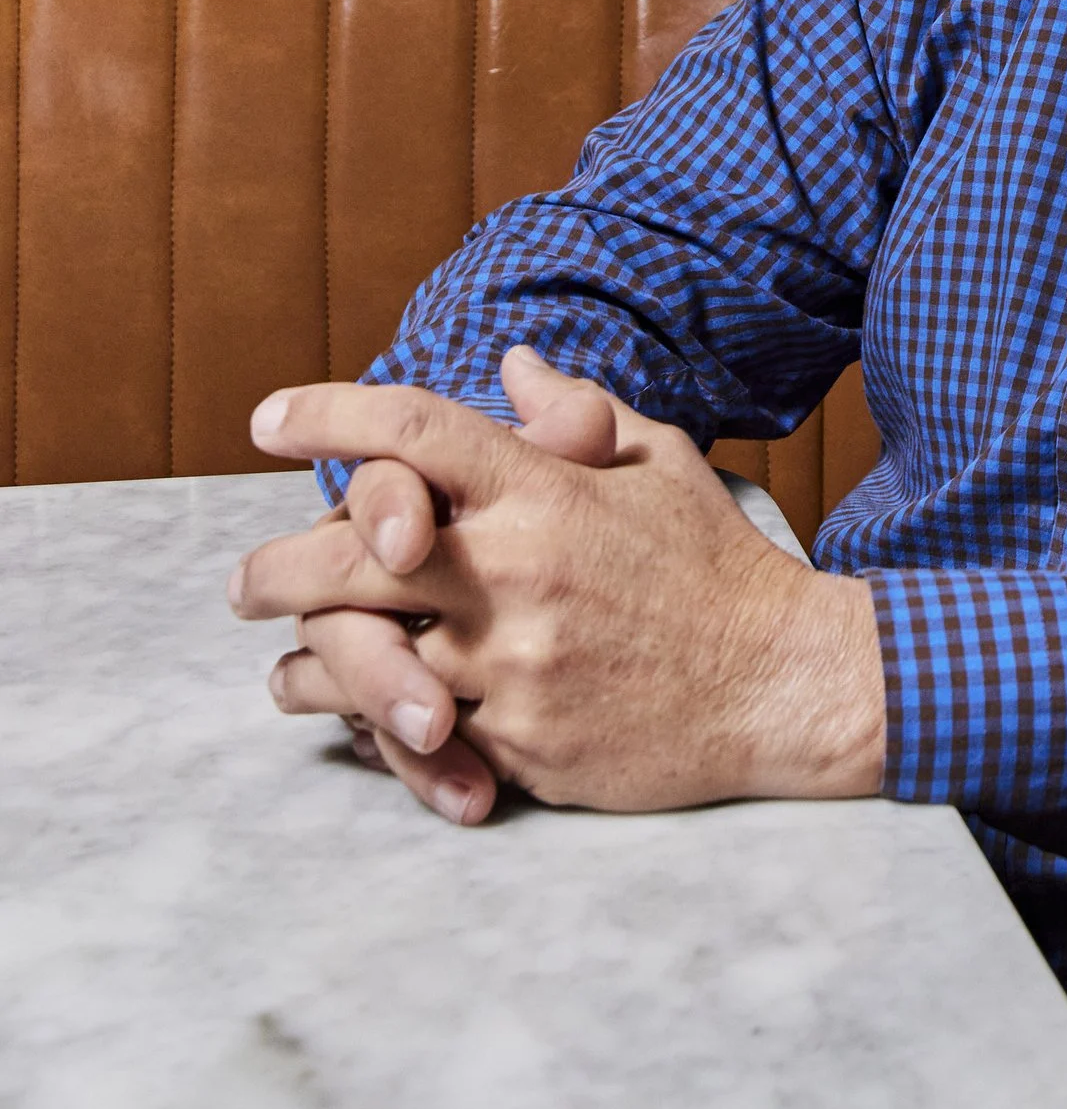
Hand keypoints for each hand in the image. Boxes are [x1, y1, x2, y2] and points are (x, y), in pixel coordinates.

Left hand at [233, 348, 884, 825]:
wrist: (780, 684)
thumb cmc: (716, 565)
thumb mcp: (660, 461)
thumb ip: (577, 413)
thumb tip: (512, 367)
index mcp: (547, 493)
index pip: (413, 433)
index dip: (327, 414)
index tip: (267, 418)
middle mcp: (517, 574)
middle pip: (350, 559)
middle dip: (277, 570)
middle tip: (245, 583)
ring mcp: (513, 666)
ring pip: (363, 664)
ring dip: (310, 665)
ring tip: (289, 665)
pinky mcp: (520, 742)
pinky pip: (414, 738)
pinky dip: (373, 729)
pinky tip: (359, 723)